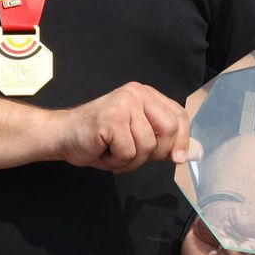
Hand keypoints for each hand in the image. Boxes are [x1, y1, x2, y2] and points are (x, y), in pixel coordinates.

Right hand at [56, 82, 188, 172]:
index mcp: (147, 95)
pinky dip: (116, 161)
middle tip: (133, 156)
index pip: (178, 115)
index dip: (182, 140)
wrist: (63, 136)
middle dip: (155, 153)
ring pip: (147, 145)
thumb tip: (191, 155)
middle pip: (168, 129)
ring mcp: (124, 103)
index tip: (177, 159)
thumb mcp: (137, 139)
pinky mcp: (112, 117)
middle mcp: (138, 93)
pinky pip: (128, 151)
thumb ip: (162, 142)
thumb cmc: (100, 140)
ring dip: (130, 160)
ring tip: (113, 152)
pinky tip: (103, 152)